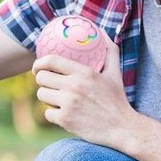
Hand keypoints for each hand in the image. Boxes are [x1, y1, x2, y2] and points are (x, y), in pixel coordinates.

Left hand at [32, 33, 136, 148]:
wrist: (122, 128)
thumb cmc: (117, 100)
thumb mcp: (115, 73)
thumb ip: (110, 52)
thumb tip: (103, 33)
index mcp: (84, 72)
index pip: (51, 60)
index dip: (39, 63)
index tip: (38, 67)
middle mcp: (74, 86)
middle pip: (41, 78)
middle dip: (43, 81)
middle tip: (50, 85)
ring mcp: (68, 103)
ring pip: (41, 95)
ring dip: (47, 97)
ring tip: (58, 99)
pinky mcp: (64, 119)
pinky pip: (47, 113)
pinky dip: (53, 114)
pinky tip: (64, 114)